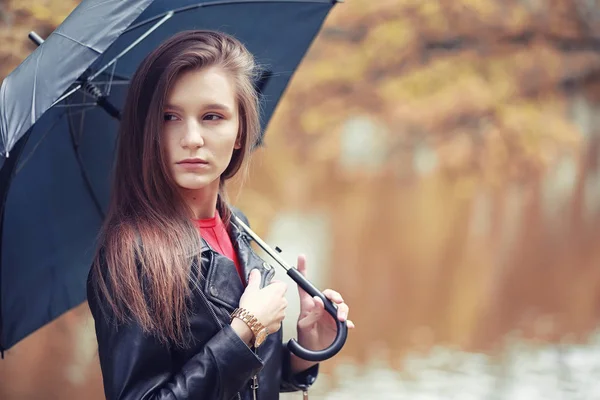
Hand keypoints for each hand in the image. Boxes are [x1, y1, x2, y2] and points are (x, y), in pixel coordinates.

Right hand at [237, 268, 287, 333]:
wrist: (248, 324)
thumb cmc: (251, 307)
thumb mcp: (251, 289)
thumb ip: (255, 278)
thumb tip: (255, 273)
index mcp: (278, 291)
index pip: (282, 284)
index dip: (275, 284)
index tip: (268, 286)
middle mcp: (282, 302)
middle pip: (281, 297)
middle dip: (273, 297)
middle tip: (262, 298)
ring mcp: (281, 314)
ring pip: (279, 309)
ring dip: (273, 308)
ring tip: (261, 309)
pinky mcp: (277, 325)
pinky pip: (276, 320)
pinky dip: (270, 319)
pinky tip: (262, 318)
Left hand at [291, 254, 354, 372]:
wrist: (311, 354)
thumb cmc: (304, 338)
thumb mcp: (304, 326)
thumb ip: (311, 313)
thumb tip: (318, 300)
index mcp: (308, 305)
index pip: (304, 285)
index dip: (302, 270)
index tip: (301, 257)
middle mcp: (320, 307)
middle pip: (329, 294)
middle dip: (334, 295)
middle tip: (336, 301)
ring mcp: (330, 316)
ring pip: (340, 306)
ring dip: (343, 310)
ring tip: (342, 319)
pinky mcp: (338, 325)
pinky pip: (346, 320)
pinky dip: (348, 322)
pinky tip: (348, 325)